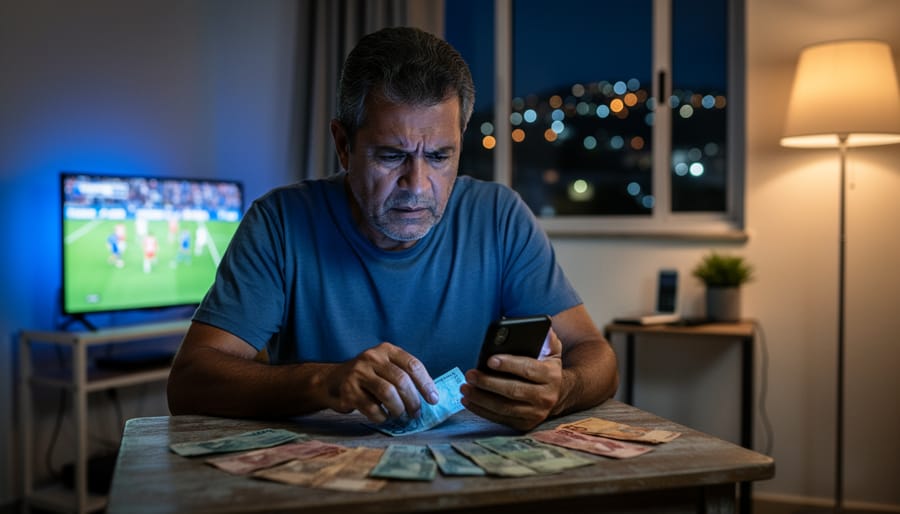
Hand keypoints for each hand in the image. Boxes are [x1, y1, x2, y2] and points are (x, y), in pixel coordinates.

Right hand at [322, 342, 437, 423]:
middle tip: (417, 413)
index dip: (426, 383)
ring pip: (388, 393)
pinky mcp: (349, 390)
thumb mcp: (385, 367)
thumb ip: (404, 376)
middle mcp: (372, 357)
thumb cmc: (367, 377)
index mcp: (386, 350)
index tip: (433, 399)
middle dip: (413, 400)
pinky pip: (372, 408)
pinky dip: (382, 416)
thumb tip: (430, 396)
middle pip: (401, 380)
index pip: (412, 365)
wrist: (332, 381)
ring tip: (401, 415)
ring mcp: (359, 373)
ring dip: (399, 409)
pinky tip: (384, 417)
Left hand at [461, 329, 563, 430]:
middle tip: (470, 374)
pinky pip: (500, 419)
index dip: (509, 364)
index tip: (489, 360)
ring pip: (504, 408)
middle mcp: (546, 397)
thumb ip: (546, 337)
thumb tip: (541, 326)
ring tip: (465, 388)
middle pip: (514, 391)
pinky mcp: (525, 424)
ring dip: (481, 399)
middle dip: (489, 382)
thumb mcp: (551, 350)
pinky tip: (468, 401)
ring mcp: (536, 414)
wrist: (558, 394)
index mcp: (552, 375)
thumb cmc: (545, 366)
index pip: (529, 369)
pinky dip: (481, 410)